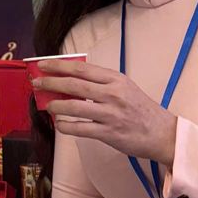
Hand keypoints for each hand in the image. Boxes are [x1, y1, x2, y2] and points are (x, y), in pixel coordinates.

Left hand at [32, 58, 175, 164]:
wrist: (161, 133)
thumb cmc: (140, 108)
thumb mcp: (124, 87)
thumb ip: (101, 82)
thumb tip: (70, 79)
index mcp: (115, 79)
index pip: (81, 68)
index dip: (59, 65)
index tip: (43, 65)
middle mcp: (112, 94)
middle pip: (74, 84)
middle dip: (51, 82)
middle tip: (36, 83)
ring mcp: (110, 114)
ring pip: (74, 106)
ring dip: (55, 105)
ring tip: (46, 105)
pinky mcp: (109, 133)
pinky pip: (80, 129)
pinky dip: (66, 126)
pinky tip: (59, 124)